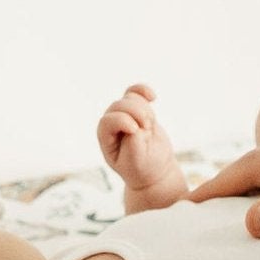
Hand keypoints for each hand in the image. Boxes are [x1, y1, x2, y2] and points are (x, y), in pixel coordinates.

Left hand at [98, 83, 184, 209]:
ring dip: (145, 110)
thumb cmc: (141, 168)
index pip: (108, 120)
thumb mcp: (135, 161)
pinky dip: (144, 91)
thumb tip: (137, 123)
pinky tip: (153, 97)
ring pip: (131, 98)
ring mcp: (124, 115)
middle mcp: (111, 124)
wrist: (154, 168)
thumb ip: (133, 142)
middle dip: (137, 114)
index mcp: (105, 137)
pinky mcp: (137, 109)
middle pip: (120, 105)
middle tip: (147, 130)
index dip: (123, 121)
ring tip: (149, 127)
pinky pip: (136, 92)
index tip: (137, 131)